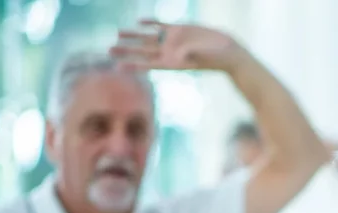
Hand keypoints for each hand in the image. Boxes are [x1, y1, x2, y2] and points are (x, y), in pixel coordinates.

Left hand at [110, 19, 245, 72]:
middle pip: (142, 52)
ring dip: (133, 36)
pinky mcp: (180, 30)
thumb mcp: (203, 57)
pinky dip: (151, 23)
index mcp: (173, 63)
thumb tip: (180, 54)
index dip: (132, 64)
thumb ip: (191, 55)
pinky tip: (140, 21)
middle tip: (108, 50)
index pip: (148, 64)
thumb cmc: (217, 59)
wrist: (228, 51)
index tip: (117, 66)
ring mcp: (173, 41)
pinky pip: (161, 26)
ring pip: (148, 38)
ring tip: (117, 34)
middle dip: (126, 50)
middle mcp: (169, 53)